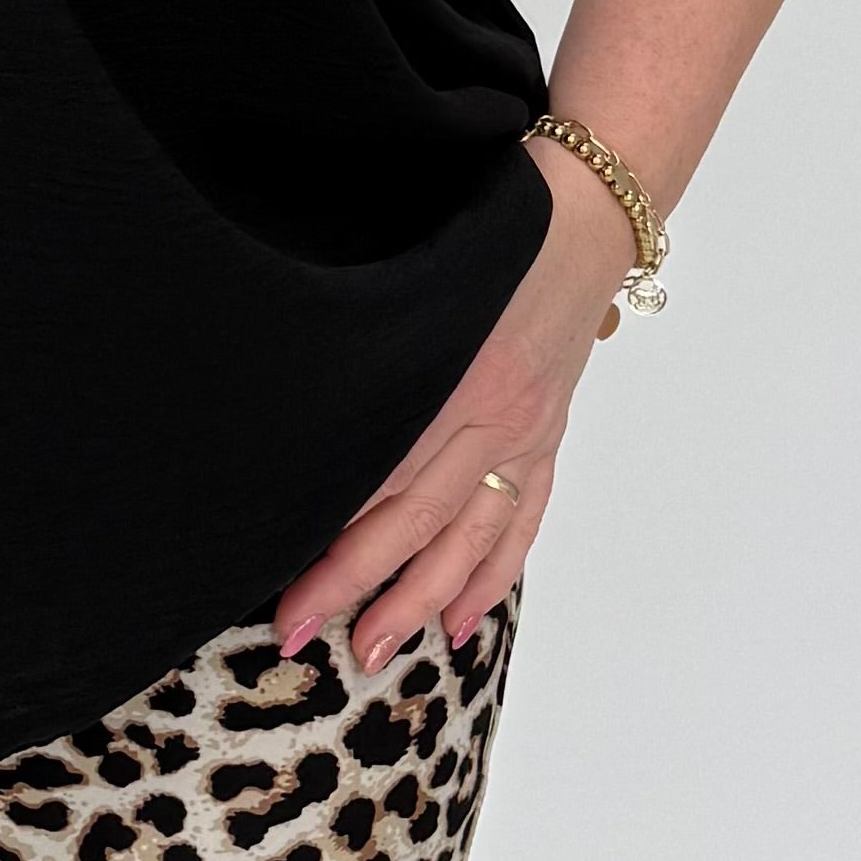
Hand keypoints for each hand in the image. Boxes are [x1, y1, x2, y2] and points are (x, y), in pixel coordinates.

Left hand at [274, 141, 633, 669]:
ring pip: (469, 535)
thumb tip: (285, 399)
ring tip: (373, 651)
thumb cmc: (486, 225)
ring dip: (420, 601)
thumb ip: (359, 334)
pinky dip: (491, 577)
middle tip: (296, 634)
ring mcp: (528, 430)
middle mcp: (495, 411)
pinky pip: (521, 522)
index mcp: (454, 369)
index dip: (329, 535)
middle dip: (354, 584)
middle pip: (415, 518)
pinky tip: (460, 624)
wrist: (582, 209)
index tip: (278, 580)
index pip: (380, 474)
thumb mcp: (411, 271)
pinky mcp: (547, 435)